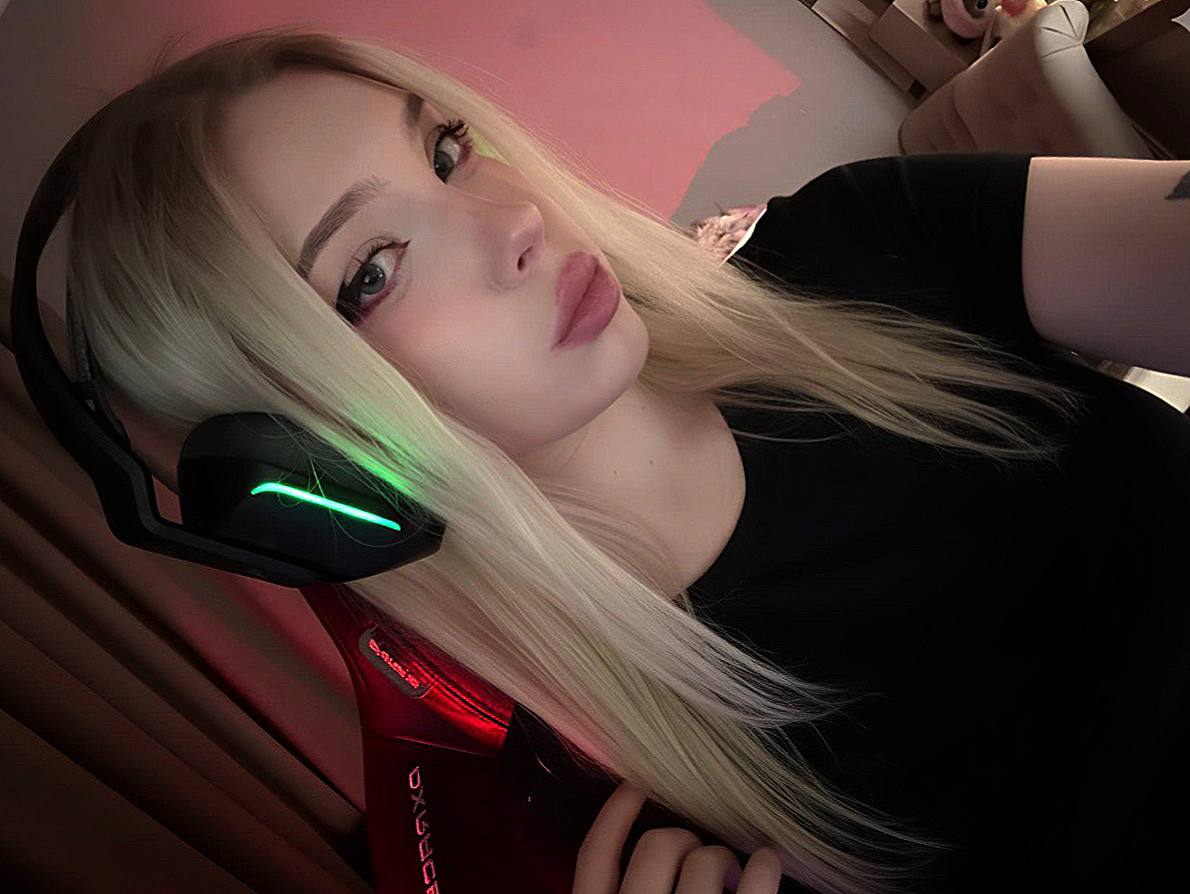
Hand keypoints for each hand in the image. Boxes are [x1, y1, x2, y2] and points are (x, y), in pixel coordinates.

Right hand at [573, 780, 783, 892]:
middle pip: (656, 846)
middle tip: (696, 853)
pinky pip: (755, 889)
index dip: (614, 813)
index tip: (636, 784)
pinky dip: (766, 868)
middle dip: (681, 839)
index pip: (595, 856)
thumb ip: (621, 891)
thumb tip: (648, 846)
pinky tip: (768, 862)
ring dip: (722, 856)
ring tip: (729, 871)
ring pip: (705, 860)